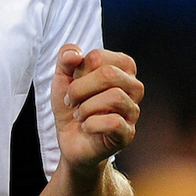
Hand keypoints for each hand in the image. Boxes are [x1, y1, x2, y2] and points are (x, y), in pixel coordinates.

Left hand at [51, 46, 142, 170]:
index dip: (78, 71)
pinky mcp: (127, 133)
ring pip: (114, 97)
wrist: (70, 140)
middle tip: (71, 101)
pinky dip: (92, 124)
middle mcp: (133, 87)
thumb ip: (65, 60)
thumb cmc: (72, 106)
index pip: (98, 57)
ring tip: (80, 115)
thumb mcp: (62, 78)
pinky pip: (114, 122)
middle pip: (109, 74)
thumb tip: (74, 54)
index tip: (72, 84)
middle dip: (79, 89)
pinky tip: (87, 127)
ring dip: (86, 108)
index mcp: (121, 68)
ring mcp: (133, 111)